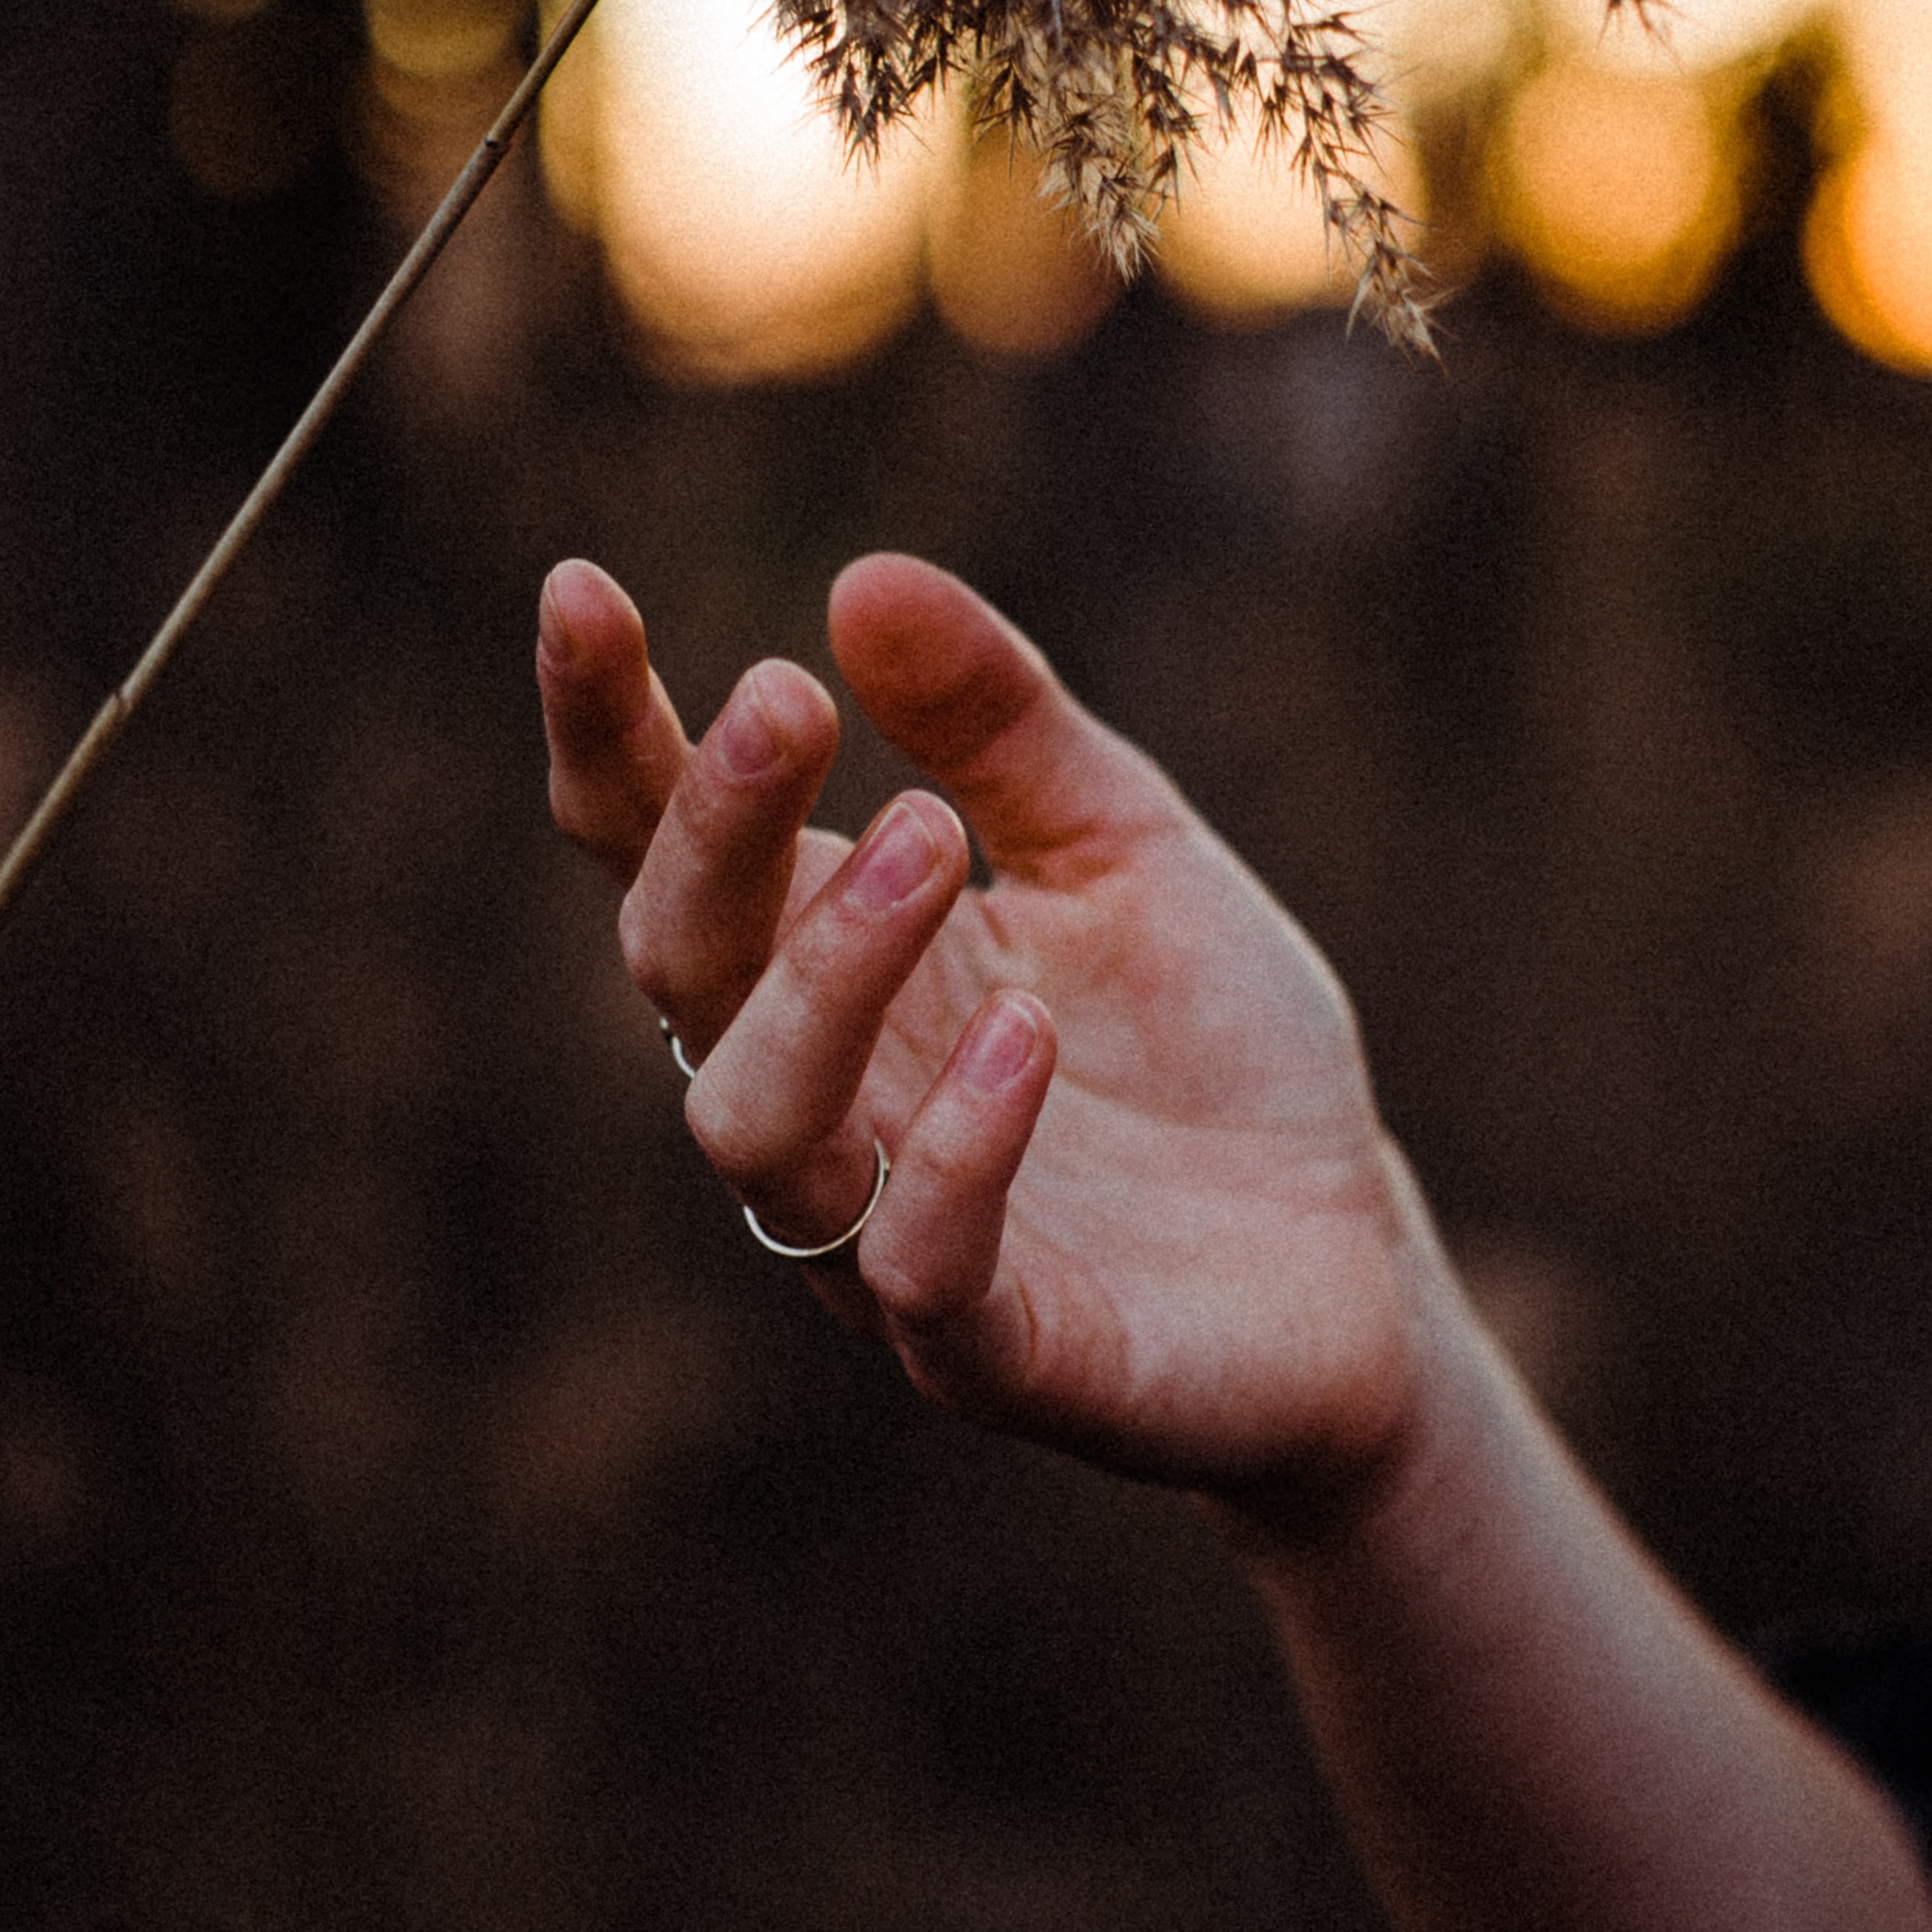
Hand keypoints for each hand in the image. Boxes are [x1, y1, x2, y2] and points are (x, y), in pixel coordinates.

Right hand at [537, 552, 1444, 1520]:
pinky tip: (1025, 1032)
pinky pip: (919, 1267)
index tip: (582, 589)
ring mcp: (882, 1239)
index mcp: (826, 960)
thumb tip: (864, 577)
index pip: (655, 846)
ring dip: (821, 974)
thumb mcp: (1124, 845)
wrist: (1350, 1268)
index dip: (603, 730)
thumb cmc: (1210, 1053)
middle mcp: (819, 1097)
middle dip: (712, 829)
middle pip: (678, 965)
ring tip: (927, 835)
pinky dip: (959, 1149)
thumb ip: (1001, 726)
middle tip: (789, 700)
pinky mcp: (996, 1354)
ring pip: (750, 1124)